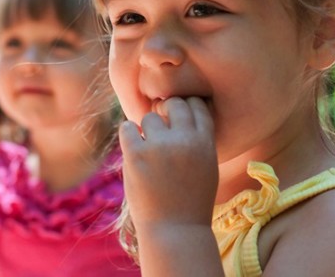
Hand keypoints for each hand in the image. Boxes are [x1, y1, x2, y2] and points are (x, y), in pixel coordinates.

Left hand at [118, 96, 218, 232]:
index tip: (178, 118)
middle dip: (165, 111)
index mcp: (205, 142)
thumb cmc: (192, 200)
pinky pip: (127, 128)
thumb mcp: (207, 166)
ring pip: (149, 117)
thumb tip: (181, 111)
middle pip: (173, 103)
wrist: (175, 230)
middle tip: (161, 127)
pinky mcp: (136, 155)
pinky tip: (134, 147)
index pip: (196, 105)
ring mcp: (160, 147)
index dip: (186, 107)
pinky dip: (129, 134)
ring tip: (149, 149)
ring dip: (147, 129)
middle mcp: (184, 140)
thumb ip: (198, 139)